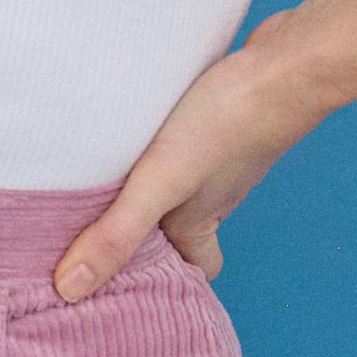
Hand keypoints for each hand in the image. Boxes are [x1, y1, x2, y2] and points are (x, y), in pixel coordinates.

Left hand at [53, 12, 334, 302]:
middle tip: (97, 228)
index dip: (170, 281)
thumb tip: (69, 292)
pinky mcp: (218, 115)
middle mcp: (213, 191)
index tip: (131, 282)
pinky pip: (185, 138)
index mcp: (199, 219)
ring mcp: (219, 152)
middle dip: (147, 231)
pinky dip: (160, 139)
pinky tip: (132, 121)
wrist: (287, 64)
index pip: (195, 267)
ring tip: (99, 172)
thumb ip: (117, 233)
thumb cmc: (227, 124)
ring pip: (181, 179)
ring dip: (146, 181)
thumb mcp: (160, 183)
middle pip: (181, 224)